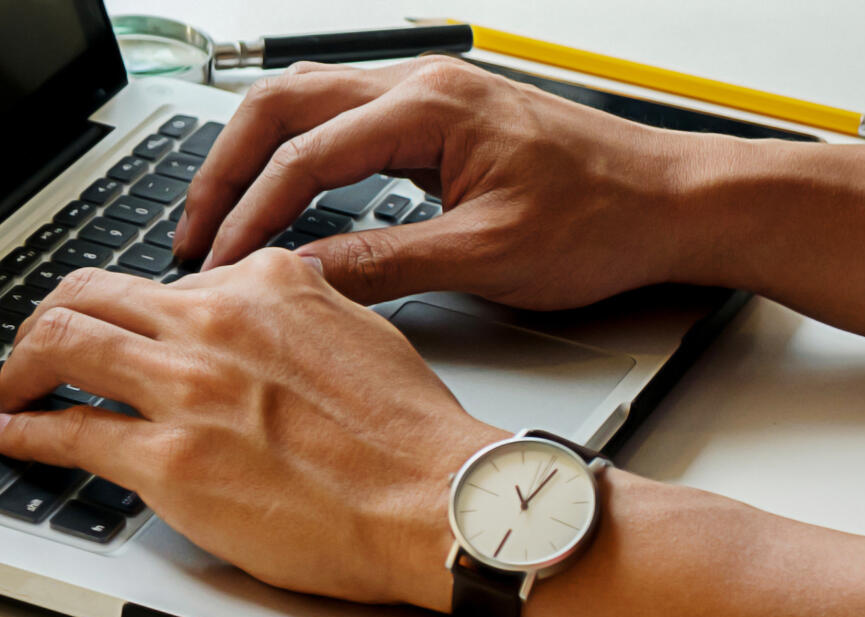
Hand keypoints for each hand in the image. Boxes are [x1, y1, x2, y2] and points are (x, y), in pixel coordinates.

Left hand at [0, 254, 495, 606]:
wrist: (432, 501)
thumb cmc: (406, 437)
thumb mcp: (355, 330)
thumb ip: (295, 309)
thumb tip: (264, 305)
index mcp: (262, 284)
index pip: (160, 284)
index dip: (121, 313)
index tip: (108, 332)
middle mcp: (214, 324)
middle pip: (87, 296)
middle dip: (45, 323)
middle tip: (34, 353)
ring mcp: (186, 391)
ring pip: (62, 347)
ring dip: (20, 370)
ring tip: (12, 393)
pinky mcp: (168, 461)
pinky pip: (68, 434)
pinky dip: (24, 434)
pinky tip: (13, 438)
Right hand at [176, 57, 722, 308]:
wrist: (675, 203)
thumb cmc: (604, 220)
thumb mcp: (484, 258)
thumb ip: (380, 266)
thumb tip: (300, 282)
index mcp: (427, 107)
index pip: (301, 158)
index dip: (246, 219)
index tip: (216, 271)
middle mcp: (421, 86)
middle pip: (282, 107)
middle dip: (223, 172)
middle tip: (190, 239)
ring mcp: (428, 97)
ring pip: (306, 107)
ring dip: (253, 160)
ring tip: (219, 222)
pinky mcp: (438, 122)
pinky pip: (340, 126)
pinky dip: (294, 162)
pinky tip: (282, 209)